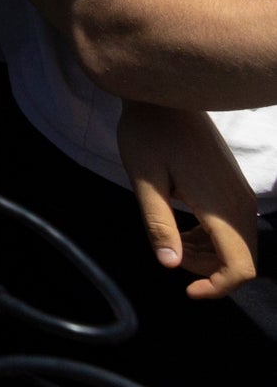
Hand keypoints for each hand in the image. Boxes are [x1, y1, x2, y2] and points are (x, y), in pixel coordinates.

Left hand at [121, 99, 259, 299]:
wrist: (164, 96)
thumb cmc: (148, 134)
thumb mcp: (145, 181)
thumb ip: (159, 225)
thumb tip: (170, 265)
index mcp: (222, 207)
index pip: (240, 267)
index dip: (218, 287)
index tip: (187, 291)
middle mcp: (241, 204)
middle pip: (240, 260)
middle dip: (207, 270)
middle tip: (168, 252)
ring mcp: (240, 194)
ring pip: (237, 245)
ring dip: (206, 254)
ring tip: (169, 237)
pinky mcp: (234, 187)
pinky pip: (232, 227)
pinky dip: (209, 238)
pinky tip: (179, 227)